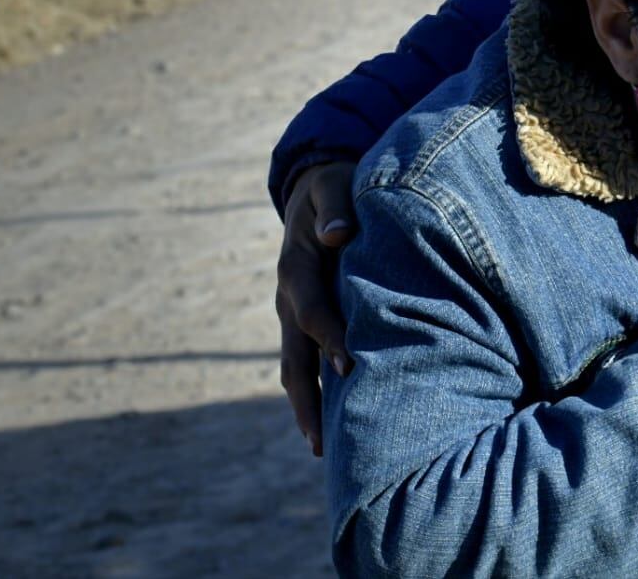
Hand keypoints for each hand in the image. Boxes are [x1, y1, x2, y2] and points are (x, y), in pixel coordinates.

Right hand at [275, 160, 357, 455]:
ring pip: (293, 369)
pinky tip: (334, 426)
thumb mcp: (334, 186)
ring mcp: (291, 315)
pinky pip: (304, 364)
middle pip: (292, 357)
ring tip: (321, 451)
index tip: (348, 364)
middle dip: (306, 399)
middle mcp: (288, 298)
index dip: (327, 336)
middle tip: (322, 441)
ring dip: (305, 409)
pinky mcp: (304, 323)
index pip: (310, 309)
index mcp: (296, 267)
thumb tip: (339, 236)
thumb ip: (337, 208)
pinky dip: (315, 395)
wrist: (314, 191)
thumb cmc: (334, 189)